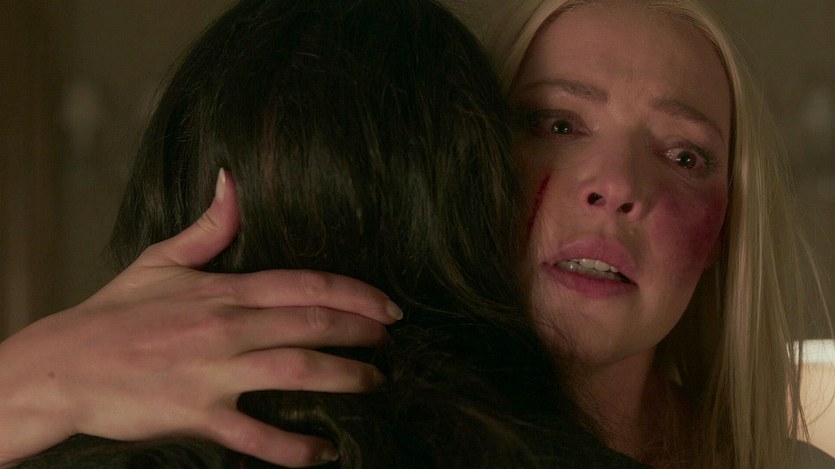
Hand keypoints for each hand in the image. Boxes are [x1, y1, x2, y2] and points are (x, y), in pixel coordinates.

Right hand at [0, 169, 400, 467]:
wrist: (64, 365)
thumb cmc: (116, 312)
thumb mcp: (161, 259)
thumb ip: (209, 226)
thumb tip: (234, 179)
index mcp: (224, 291)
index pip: (305, 285)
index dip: (355, 294)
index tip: (387, 306)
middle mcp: (227, 329)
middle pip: (312, 325)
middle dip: (362, 332)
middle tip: (391, 341)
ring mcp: (214, 374)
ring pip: (297, 372)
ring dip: (345, 378)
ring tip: (375, 384)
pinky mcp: (197, 415)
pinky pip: (257, 435)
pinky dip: (295, 446)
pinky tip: (326, 451)